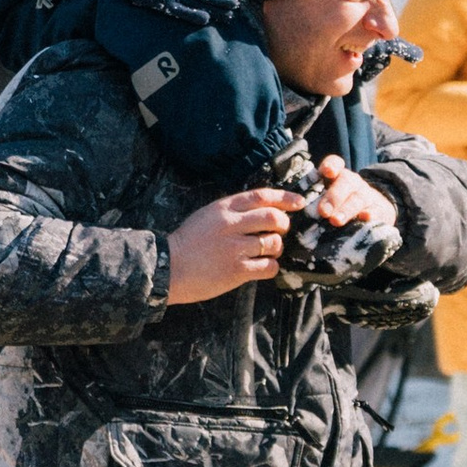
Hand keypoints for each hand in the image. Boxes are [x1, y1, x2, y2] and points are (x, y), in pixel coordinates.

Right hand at [167, 188, 293, 301]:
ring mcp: (235, 248)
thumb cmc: (187, 242)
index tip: (299, 202)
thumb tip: (261, 212)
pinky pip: (268, 267)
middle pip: (273, 218)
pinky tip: (262, 267)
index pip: (261, 196)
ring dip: (276, 247)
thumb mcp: (206, 216)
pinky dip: (271, 267)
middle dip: (283, 224)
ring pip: (273, 242)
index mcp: (223, 208)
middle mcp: (231, 225)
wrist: (167, 267)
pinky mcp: (237, 270)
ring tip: (267, 251)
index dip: (285, 197)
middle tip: (280, 231)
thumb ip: (232, 212)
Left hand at [276, 154, 402, 287]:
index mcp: (338, 178)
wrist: (376, 210)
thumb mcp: (328, 198)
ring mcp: (366, 197)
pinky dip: (371, 215)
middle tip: (323, 211)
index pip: (335, 164)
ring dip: (346, 209)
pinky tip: (366, 219)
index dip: (331, 165)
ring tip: (335, 221)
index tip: (326, 171)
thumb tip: (284, 211)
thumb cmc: (342, 206)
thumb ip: (311, 201)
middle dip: (333, 196)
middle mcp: (352, 184)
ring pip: (358, 199)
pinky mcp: (379, 211)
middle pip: (345, 182)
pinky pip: (376, 212)